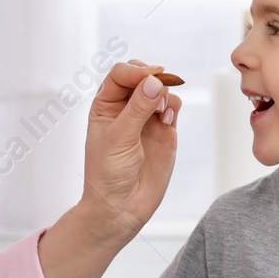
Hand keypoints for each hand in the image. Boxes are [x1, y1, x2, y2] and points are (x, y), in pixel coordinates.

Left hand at [79, 61, 183, 240]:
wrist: (121, 206)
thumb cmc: (108, 174)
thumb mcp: (118, 138)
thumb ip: (137, 109)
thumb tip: (155, 81)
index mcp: (105, 106)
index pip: (120, 74)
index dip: (135, 71)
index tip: (149, 76)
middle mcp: (126, 108)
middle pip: (142, 76)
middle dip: (152, 76)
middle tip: (160, 85)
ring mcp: (146, 118)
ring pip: (160, 89)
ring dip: (164, 92)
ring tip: (161, 111)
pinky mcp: (164, 130)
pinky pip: (173, 107)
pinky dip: (174, 106)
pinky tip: (168, 120)